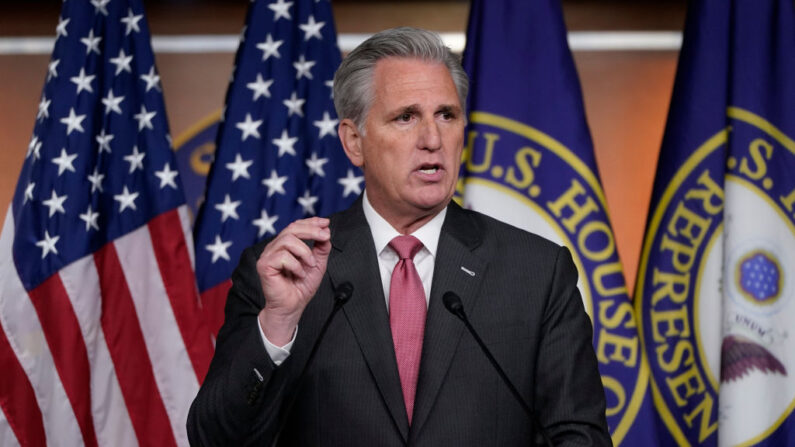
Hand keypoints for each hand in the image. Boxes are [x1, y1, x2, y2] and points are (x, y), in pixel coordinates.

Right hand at [256, 217, 330, 344]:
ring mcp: (268, 255)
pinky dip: (296, 265)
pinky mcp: (264, 265)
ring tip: (310, 265)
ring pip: (287, 239)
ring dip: (305, 251)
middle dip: (311, 230)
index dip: (310, 222)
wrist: (292, 307)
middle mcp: (274, 247)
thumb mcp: (317, 265)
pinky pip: (282, 256)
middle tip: (325, 236)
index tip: (325, 223)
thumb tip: (326, 233)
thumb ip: (321, 249)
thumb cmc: (301, 288)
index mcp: (285, 245)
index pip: (295, 226)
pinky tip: (299, 274)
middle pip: (291, 228)